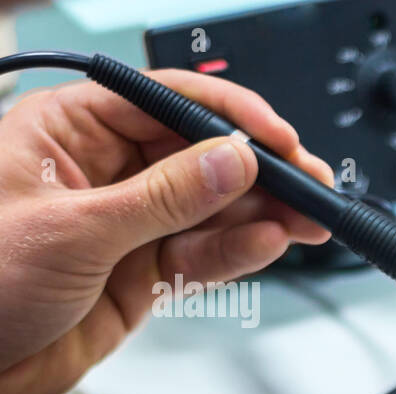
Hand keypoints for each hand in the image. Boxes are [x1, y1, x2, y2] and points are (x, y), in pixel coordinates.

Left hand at [0, 69, 332, 393]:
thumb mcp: (75, 231)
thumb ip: (164, 198)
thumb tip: (231, 162)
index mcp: (67, 131)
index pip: (163, 102)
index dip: (227, 116)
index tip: (276, 139)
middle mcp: (101, 170)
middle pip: (199, 156)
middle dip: (258, 171)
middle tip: (309, 186)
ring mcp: (126, 223)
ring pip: (210, 208)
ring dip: (261, 215)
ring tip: (306, 221)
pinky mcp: (141, 271)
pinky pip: (201, 253)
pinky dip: (236, 251)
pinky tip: (266, 244)